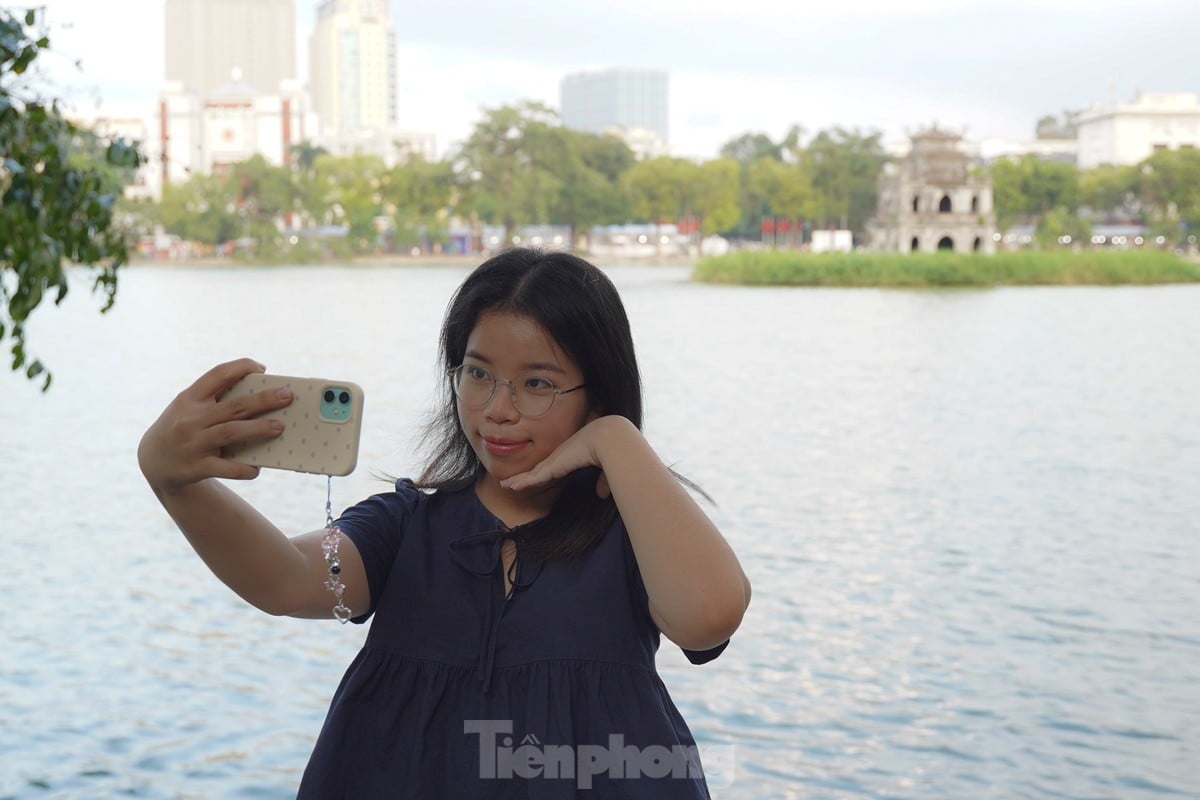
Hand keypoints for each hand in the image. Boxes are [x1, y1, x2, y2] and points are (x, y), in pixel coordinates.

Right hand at [137, 358, 292, 493]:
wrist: (153, 461)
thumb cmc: (183, 427)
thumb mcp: (189, 408)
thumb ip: (216, 401)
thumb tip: (262, 398)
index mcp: (189, 398)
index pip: (217, 375)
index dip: (241, 367)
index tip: (261, 368)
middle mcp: (190, 418)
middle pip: (234, 406)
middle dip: (263, 400)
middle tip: (288, 395)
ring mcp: (193, 443)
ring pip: (230, 432)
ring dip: (258, 429)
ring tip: (280, 427)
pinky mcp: (196, 467)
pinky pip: (225, 468)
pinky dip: (243, 468)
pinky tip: (258, 468)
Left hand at [499, 416, 633, 497]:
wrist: (608, 439)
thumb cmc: (611, 451)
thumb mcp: (606, 469)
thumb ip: (603, 481)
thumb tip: (602, 494)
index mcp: (572, 455)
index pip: (554, 466)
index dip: (543, 472)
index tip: (535, 476)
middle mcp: (561, 456)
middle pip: (539, 469)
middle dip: (526, 475)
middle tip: (513, 480)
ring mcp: (554, 461)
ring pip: (532, 474)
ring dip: (518, 480)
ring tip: (505, 484)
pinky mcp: (552, 467)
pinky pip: (532, 478)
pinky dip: (521, 483)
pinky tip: (509, 486)